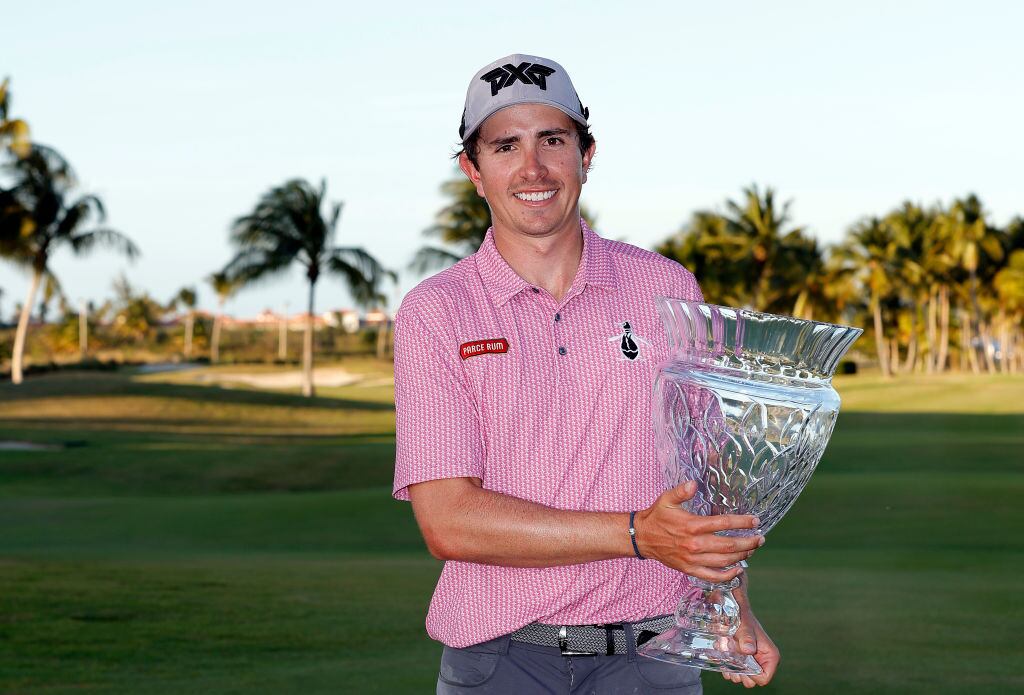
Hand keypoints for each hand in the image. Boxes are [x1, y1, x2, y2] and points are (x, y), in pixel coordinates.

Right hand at [633, 481, 762, 582]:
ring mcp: (692, 559)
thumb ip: (681, 491)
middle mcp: (694, 544)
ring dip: (742, 556)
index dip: (742, 522)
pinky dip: (727, 575)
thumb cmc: (656, 517)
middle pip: (729, 545)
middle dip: (749, 542)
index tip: (755, 521)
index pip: (723, 524)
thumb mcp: (666, 499)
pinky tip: (738, 570)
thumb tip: (693, 483)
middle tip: (760, 538)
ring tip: (752, 549)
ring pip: (724, 561)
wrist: (642, 537)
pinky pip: (712, 576)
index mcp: (691, 525)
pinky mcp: (689, 569)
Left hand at [723, 593, 779, 687]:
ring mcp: (752, 663)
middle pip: (751, 682)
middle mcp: (763, 662)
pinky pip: (734, 673)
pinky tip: (723, 656)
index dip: (751, 674)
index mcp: (771, 657)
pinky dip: (727, 667)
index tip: (741, 661)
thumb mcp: (744, 626)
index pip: (763, 679)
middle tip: (732, 658)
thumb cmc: (742, 618)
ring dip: (731, 668)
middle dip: (739, 672)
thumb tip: (749, 650)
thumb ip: (747, 638)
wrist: (732, 612)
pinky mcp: (743, 662)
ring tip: (727, 653)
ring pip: (741, 678)